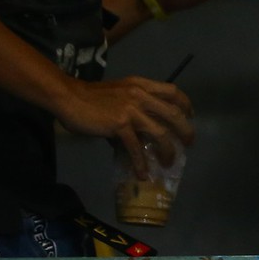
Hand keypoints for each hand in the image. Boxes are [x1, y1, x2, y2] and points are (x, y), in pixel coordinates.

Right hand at [55, 75, 193, 178]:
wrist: (68, 97)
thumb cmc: (90, 96)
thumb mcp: (119, 93)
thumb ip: (133, 108)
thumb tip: (140, 132)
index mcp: (142, 85)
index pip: (172, 92)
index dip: (185, 104)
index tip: (190, 115)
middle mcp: (141, 95)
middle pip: (174, 114)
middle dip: (185, 130)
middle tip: (188, 143)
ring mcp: (131, 110)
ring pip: (160, 133)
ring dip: (168, 150)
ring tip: (169, 162)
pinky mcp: (120, 125)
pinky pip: (135, 147)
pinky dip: (141, 162)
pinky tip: (142, 174)